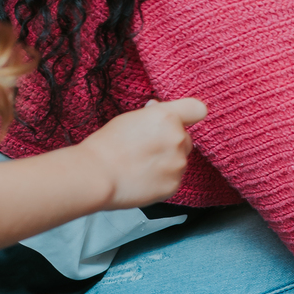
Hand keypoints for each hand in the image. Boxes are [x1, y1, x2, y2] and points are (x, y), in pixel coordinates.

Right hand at [78, 98, 207, 209]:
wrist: (96, 175)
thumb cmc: (106, 145)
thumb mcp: (129, 118)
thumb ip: (152, 114)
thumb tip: (159, 109)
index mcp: (167, 117)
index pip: (197, 109)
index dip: (190, 115)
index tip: (183, 120)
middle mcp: (178, 138)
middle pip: (186, 139)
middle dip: (171, 143)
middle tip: (146, 149)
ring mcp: (178, 163)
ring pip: (180, 160)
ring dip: (167, 162)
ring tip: (140, 166)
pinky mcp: (174, 184)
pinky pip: (173, 179)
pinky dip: (162, 180)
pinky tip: (142, 178)